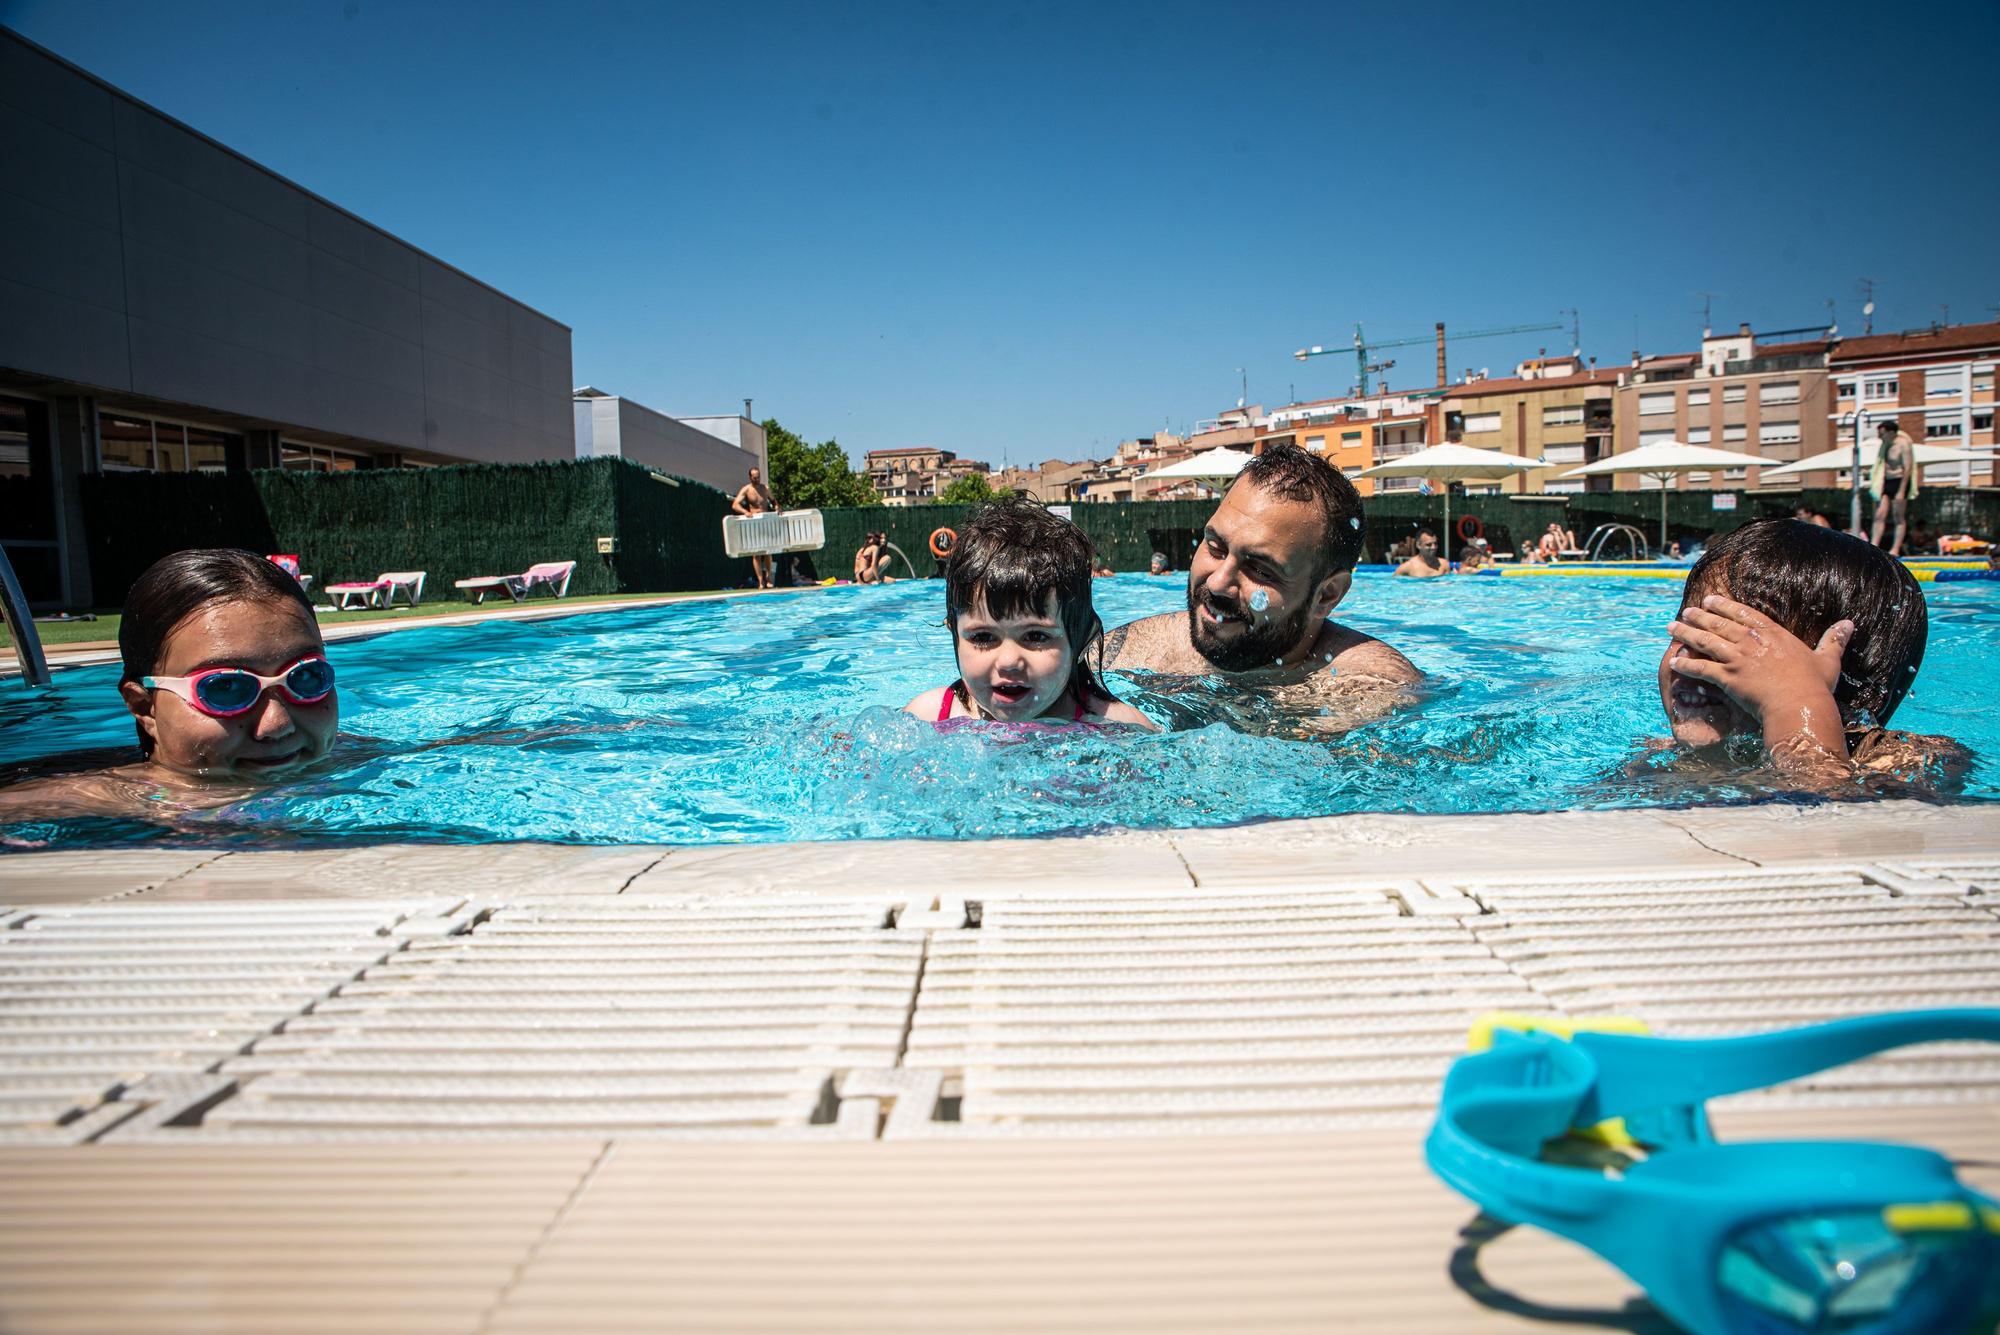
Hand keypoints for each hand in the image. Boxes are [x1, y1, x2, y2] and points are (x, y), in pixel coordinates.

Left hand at [1668, 595, 1852, 764]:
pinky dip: (1686, 664)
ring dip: (1686, 633)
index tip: (1711, 599)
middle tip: (1686, 611)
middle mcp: (1752, 642)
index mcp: (1774, 634)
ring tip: (1671, 627)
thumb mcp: (1828, 660)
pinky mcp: (1727, 678)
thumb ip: (1834, 640)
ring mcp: (1738, 659)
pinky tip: (1673, 661)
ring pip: (1705, 641)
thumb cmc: (1816, 686)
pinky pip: (1701, 668)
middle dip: (1700, 616)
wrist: (1800, 706)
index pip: (1745, 614)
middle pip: (1720, 624)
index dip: (1726, 605)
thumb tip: (1850, 623)